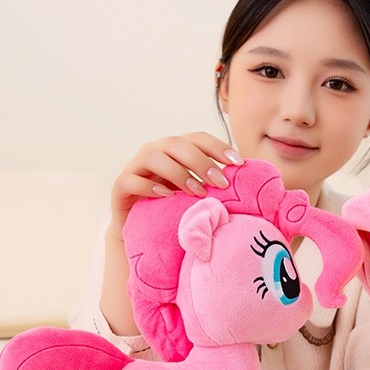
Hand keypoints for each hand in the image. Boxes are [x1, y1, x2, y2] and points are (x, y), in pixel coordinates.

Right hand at [109, 133, 243, 233]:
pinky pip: (130, 179)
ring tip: (197, 192)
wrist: (142, 231)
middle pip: (176, 143)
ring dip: (178, 172)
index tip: (238, 163)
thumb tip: (249, 179)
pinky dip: (149, 186)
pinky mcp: (120, 186)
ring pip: (153, 156)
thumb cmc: (176, 209)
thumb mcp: (199, 194)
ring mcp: (135, 167)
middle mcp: (155, 152)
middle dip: (201, 161)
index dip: (218, 146)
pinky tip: (167, 196)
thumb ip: (215, 183)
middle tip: (221, 182)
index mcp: (176, 150)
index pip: (198, 138)